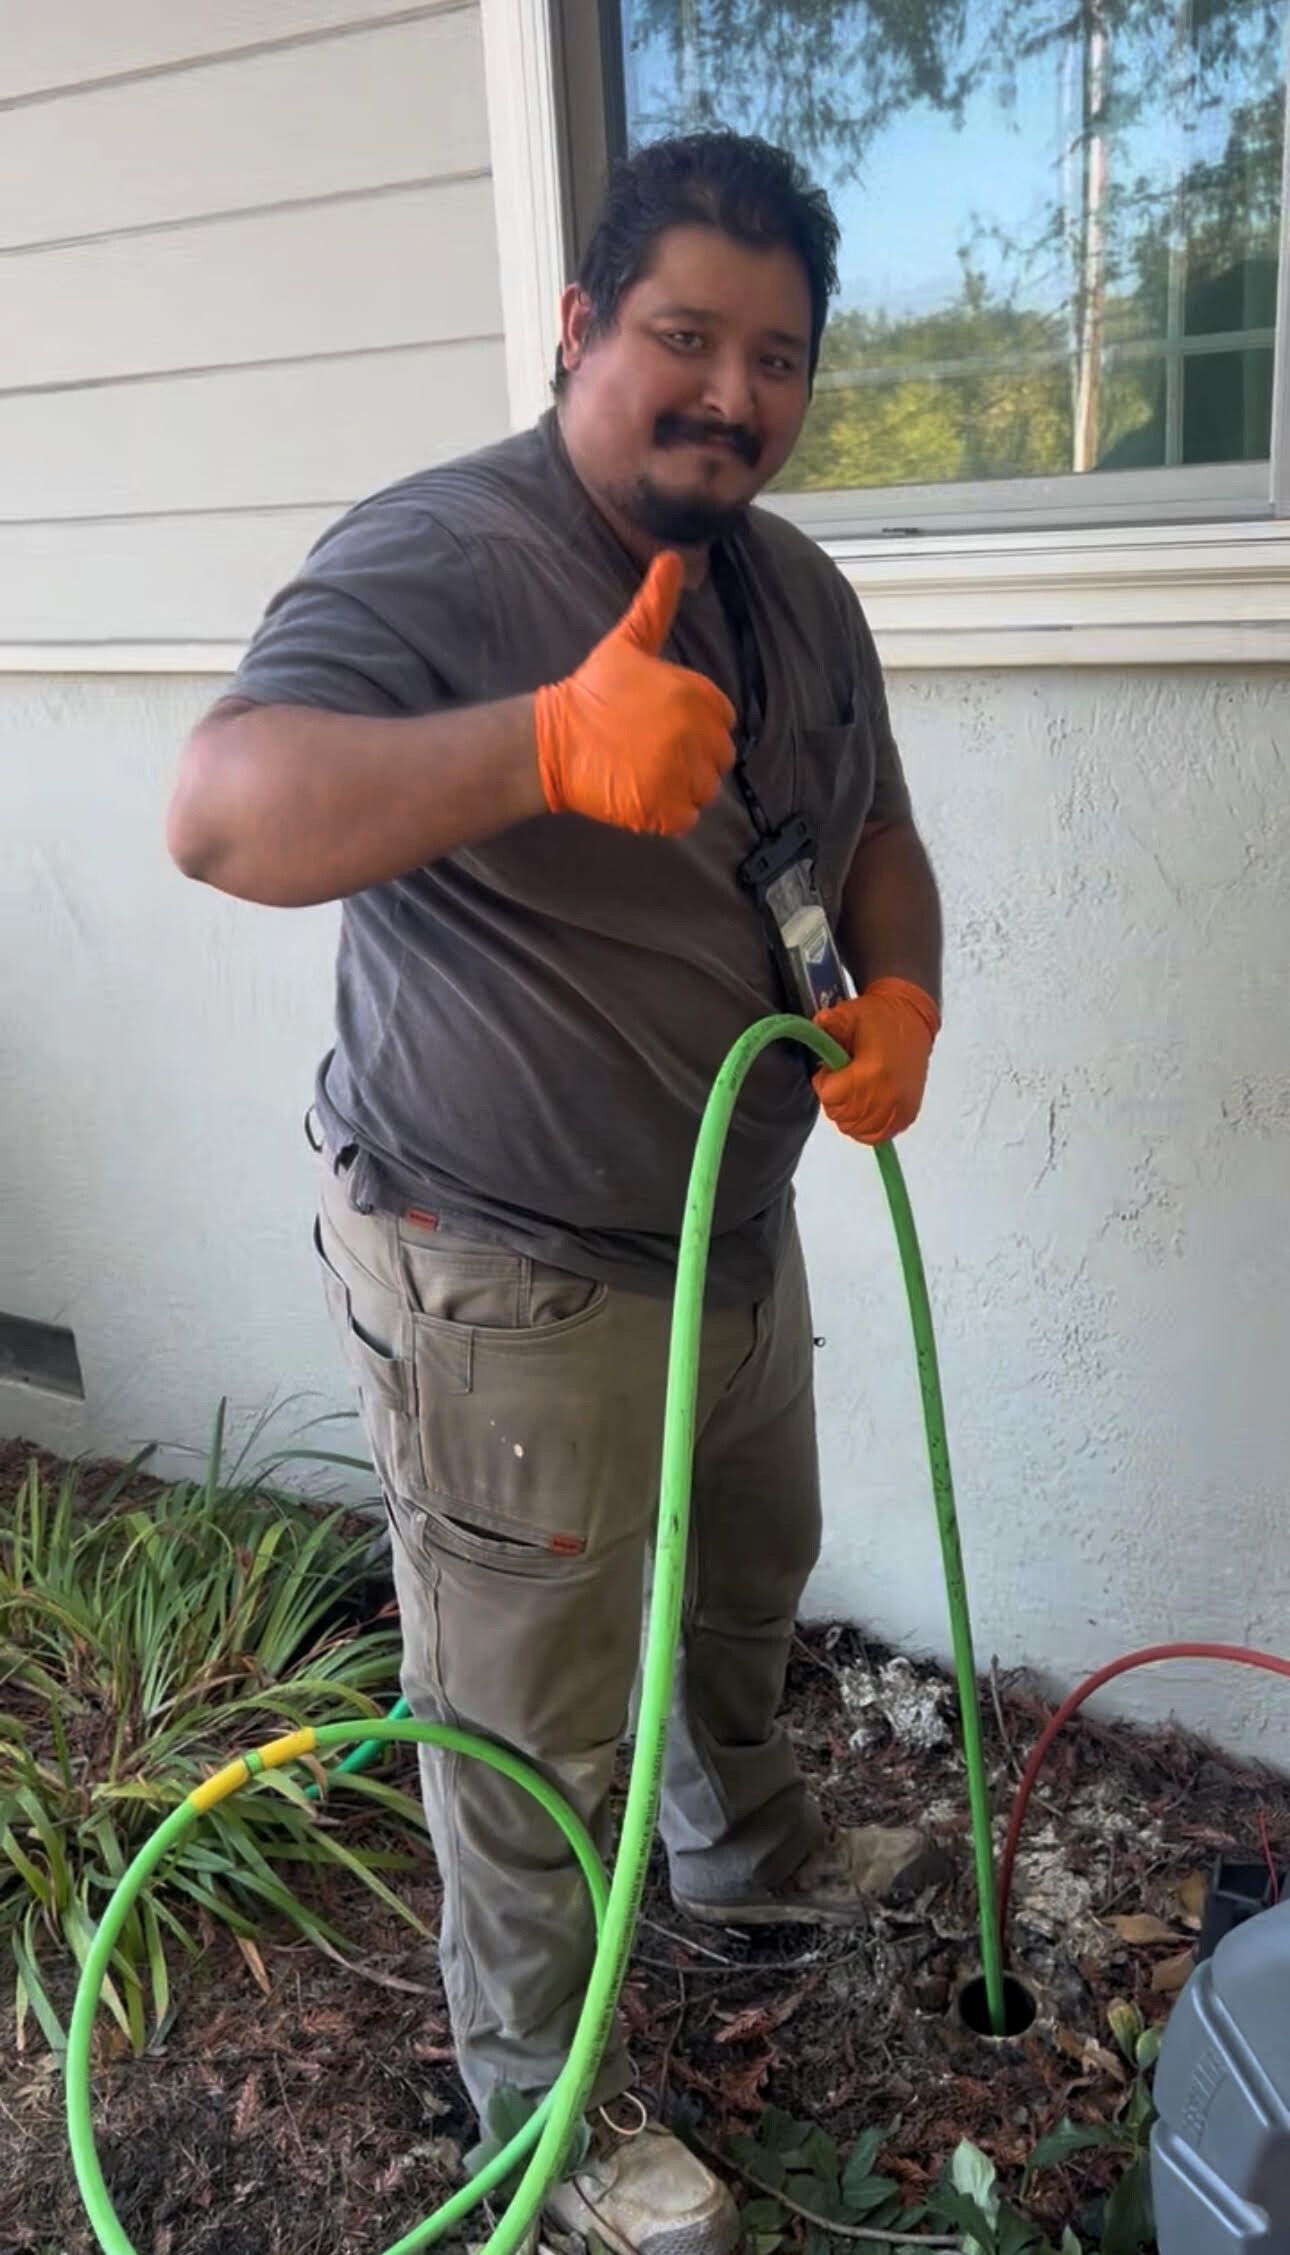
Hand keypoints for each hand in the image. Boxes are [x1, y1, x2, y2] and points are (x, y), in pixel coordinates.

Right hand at [534, 552, 735, 834]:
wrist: (556, 739)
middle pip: (718, 758)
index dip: (697, 725)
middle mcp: (695, 736)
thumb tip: (672, 557)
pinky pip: (687, 818)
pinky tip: (644, 796)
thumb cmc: (592, 691)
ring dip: (682, 787)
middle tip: (652, 753)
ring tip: (646, 774)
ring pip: (705, 789)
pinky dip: (669, 814)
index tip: (666, 726)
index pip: (722, 720)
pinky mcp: (665, 809)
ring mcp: (681, 776)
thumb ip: (655, 605)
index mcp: (696, 697)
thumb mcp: (627, 644)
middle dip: (692, 757)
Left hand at [812, 979, 940, 1143]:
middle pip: (843, 1116)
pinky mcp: (908, 1114)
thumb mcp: (850, 1015)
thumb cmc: (878, 1019)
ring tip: (852, 1092)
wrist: (912, 1020)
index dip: (824, 1082)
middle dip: (834, 1099)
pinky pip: (879, 1135)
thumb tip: (819, 1023)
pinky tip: (862, 1110)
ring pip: (858, 1129)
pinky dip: (866, 1127)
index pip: (831, 1096)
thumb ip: (830, 1023)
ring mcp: (900, 1107)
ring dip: (848, 1114)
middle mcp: (889, 1095)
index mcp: (873, 1072)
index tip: (829, 1070)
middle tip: (840, 1080)